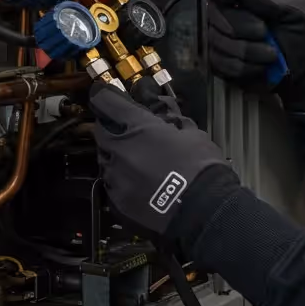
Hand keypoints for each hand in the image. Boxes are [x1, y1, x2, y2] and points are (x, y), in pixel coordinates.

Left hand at [89, 83, 234, 238]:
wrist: (203, 210)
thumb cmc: (201, 168)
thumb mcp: (191, 132)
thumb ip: (171, 120)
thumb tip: (164, 114)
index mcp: (137, 128)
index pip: (105, 101)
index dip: (105, 95)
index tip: (107, 95)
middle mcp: (119, 150)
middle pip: (101, 131)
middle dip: (112, 128)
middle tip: (129, 131)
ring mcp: (116, 177)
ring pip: (105, 158)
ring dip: (116, 155)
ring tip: (138, 160)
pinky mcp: (117, 201)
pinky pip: (112, 182)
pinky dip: (121, 178)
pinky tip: (139, 181)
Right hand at [206, 0, 304, 113]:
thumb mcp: (298, 12)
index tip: (248, 10)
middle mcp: (234, 14)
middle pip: (216, 15)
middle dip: (240, 27)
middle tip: (264, 35)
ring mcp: (226, 39)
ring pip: (216, 40)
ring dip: (246, 51)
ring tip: (271, 56)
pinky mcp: (224, 63)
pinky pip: (218, 63)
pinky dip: (242, 68)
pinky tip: (260, 69)